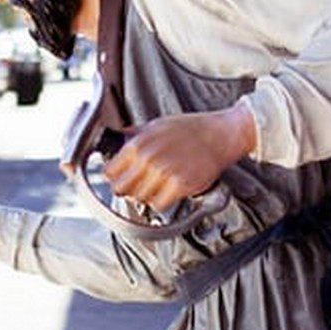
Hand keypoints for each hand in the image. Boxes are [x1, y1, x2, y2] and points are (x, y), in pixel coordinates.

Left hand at [103, 102, 256, 212]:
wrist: (220, 135)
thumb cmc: (191, 129)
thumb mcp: (157, 124)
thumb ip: (135, 134)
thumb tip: (117, 138)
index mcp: (138, 143)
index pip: (110, 171)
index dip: (115, 176)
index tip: (121, 177)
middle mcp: (148, 158)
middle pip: (121, 189)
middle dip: (128, 189)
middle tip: (138, 185)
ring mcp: (164, 173)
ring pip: (139, 199)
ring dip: (146, 196)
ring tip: (157, 186)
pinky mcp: (180, 186)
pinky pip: (159, 205)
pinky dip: (162, 202)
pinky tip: (168, 191)